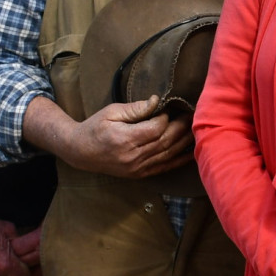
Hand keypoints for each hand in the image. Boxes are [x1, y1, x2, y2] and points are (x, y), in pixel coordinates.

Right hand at [25, 95, 191, 179]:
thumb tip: (156, 101)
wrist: (80, 152)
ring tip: (195, 129)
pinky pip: (164, 167)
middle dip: (181, 127)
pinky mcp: (139, 174)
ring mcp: (137, 168)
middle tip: (190, 115)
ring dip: (184, 142)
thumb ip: (135, 108)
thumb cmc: (95, 127)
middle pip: (164, 141)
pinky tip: (191, 152)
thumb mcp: (111, 112)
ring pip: (167, 154)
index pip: (155, 129)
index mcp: (124, 139)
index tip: (171, 108)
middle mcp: (132, 156)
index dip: (166, 118)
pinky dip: (179, 160)